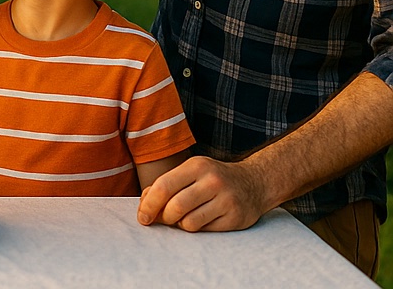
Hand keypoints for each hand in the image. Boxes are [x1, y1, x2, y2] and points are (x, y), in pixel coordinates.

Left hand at [137, 155, 268, 231]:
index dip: (149, 204)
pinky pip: (205, 231)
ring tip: (183, 218)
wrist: (253, 183)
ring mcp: (225, 200)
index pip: (164, 186)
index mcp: (196, 166)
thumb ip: (167, 184)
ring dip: (180, 225)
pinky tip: (200, 220)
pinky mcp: (235, 219)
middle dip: (164, 218)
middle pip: (175, 207)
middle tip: (163, 219)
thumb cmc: (212, 178)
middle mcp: (212, 181)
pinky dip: (196, 229)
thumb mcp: (191, 171)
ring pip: (189, 222)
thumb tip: (144, 204)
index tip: (142, 217)